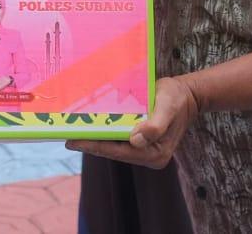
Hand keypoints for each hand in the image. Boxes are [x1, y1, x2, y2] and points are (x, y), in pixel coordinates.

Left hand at [67, 76, 198, 168]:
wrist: (186, 95)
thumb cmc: (177, 99)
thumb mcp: (168, 107)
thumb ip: (156, 125)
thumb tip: (136, 140)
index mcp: (154, 154)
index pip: (118, 151)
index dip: (94, 145)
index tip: (73, 141)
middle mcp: (147, 156)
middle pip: (112, 151)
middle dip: (89, 143)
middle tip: (64, 135)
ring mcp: (143, 150)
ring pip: (112, 145)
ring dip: (94, 138)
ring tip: (71, 130)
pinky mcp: (139, 141)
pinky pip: (117, 138)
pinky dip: (103, 132)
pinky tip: (88, 126)